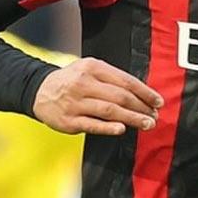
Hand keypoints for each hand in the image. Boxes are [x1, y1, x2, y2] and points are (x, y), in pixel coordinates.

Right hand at [33, 57, 162, 136]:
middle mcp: (84, 84)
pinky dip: (108, 127)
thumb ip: (113, 78)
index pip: (126, 81)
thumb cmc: (72, 81)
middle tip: (155, 116)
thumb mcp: (89, 69)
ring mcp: (76, 103)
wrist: (39, 91)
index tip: (158, 101)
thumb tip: (142, 94)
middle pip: (121, 97)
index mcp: (93, 68)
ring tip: (147, 124)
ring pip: (110, 111)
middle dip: (142, 107)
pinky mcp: (69, 120)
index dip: (145, 92)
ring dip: (132, 119)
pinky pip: (92, 124)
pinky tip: (122, 129)